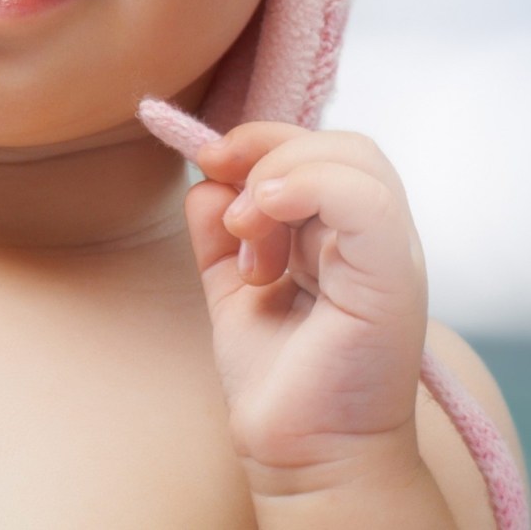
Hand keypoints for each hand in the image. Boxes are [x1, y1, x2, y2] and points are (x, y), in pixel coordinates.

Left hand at [187, 122, 428, 491]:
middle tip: (225, 194)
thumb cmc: (278, 380)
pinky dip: (311, 184)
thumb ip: (222, 235)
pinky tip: (267, 208)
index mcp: (347, 233)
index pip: (320, 148)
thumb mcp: (236, 288)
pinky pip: (366, 202)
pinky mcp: (391, 280)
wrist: (303, 456)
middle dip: (267, 150)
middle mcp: (376, 237)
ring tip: (246, 231)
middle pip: (338, 144)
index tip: (209, 158)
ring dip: (280, 175)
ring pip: (355, 160)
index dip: (261, 139)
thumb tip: (204, 182)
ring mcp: (391, 255)